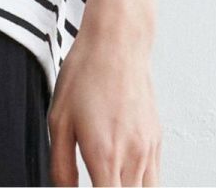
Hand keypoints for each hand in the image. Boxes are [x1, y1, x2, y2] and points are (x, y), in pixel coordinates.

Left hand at [47, 26, 162, 184]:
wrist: (117, 43)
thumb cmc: (86, 74)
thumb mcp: (58, 119)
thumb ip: (61, 165)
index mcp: (104, 155)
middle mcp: (132, 157)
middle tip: (95, 178)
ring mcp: (148, 150)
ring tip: (108, 178)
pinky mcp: (157, 141)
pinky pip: (154, 179)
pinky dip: (140, 183)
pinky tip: (122, 174)